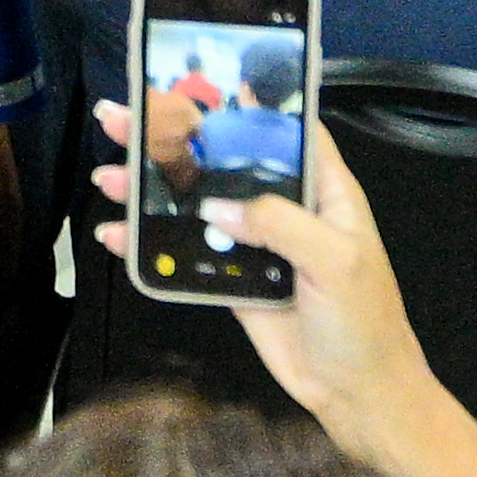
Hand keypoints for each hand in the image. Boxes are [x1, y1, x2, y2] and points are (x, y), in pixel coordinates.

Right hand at [91, 95, 440, 437]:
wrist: (357, 394)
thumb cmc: (366, 323)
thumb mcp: (334, 261)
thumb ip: (278, 224)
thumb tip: (216, 207)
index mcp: (325, 189)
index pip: (284, 129)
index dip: (244, 103)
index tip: (198, 82)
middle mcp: (287, 209)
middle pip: (225, 161)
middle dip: (174, 139)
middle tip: (124, 119)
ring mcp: (257, 244)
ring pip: (198, 204)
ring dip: (152, 190)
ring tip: (110, 175)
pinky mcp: (234, 280)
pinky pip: (189, 253)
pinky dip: (151, 243)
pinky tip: (119, 234)